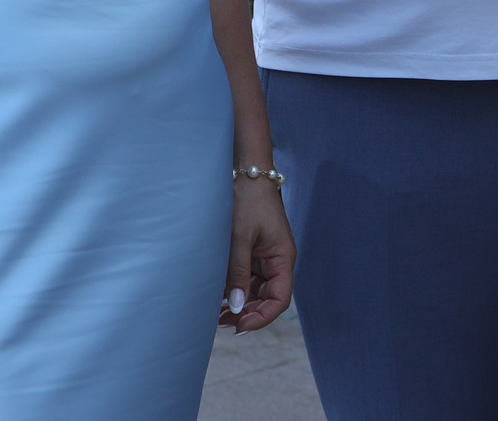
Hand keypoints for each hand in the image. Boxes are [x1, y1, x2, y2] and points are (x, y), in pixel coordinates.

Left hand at [222, 175, 295, 333]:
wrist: (244, 173)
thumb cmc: (247, 200)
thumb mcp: (240, 237)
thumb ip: (238, 272)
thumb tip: (236, 308)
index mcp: (283, 258)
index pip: (280, 299)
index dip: (262, 317)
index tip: (240, 326)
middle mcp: (276, 261)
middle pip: (266, 299)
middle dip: (247, 313)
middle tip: (220, 322)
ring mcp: (263, 258)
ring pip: (254, 291)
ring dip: (238, 303)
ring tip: (214, 313)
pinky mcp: (251, 252)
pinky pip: (245, 278)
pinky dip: (233, 289)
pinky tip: (216, 295)